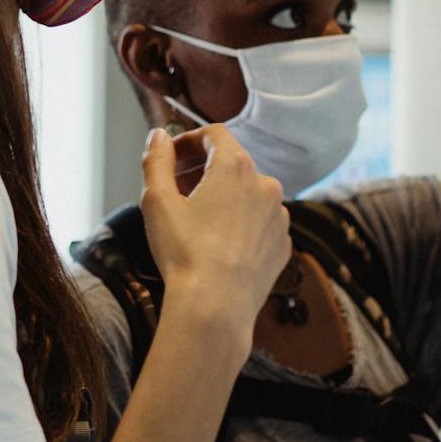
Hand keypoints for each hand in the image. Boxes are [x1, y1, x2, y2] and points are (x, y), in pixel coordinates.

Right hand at [140, 125, 290, 346]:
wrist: (216, 306)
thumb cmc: (184, 252)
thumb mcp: (157, 201)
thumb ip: (157, 160)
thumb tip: (159, 136)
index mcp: (235, 166)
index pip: (215, 134)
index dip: (190, 140)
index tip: (173, 156)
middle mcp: (265, 184)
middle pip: (232, 164)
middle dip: (204, 171)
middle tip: (178, 190)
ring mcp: (279, 216)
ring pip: (249, 194)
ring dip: (225, 198)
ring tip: (198, 222)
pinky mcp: (283, 244)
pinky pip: (261, 223)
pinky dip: (242, 225)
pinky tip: (220, 246)